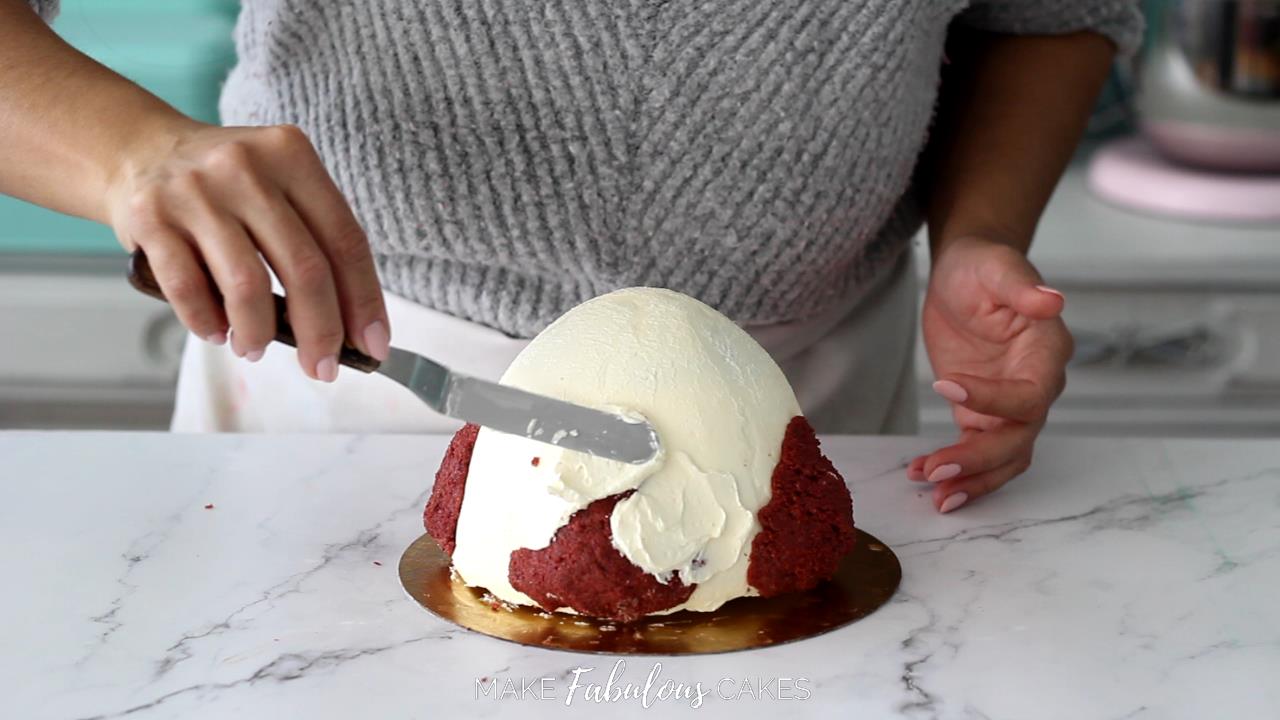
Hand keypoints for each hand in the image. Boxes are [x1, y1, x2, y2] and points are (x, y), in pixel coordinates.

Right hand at [104, 120, 389, 380]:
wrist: (136, 150)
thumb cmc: (225, 185)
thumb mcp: (278, 185)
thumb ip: (313, 240)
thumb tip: (349, 326)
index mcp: (291, 156)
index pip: (345, 240)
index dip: (364, 301)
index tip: (373, 345)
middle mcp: (246, 168)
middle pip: (304, 267)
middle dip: (320, 331)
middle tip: (323, 367)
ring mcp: (194, 191)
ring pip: (247, 284)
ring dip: (258, 332)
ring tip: (255, 348)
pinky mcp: (149, 217)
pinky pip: (188, 288)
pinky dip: (207, 322)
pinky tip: (217, 333)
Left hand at [910, 236, 1072, 511]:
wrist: (965, 275)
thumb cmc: (982, 266)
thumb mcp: (995, 266)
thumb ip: (1020, 286)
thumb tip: (1052, 300)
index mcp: (1047, 353)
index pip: (1029, 394)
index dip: (992, 399)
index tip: (945, 386)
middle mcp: (1036, 385)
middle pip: (1018, 438)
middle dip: (979, 460)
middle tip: (936, 470)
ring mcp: (1009, 405)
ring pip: (1004, 457)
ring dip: (972, 479)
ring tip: (933, 494)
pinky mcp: (983, 414)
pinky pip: (978, 452)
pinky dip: (958, 470)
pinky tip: (923, 477)